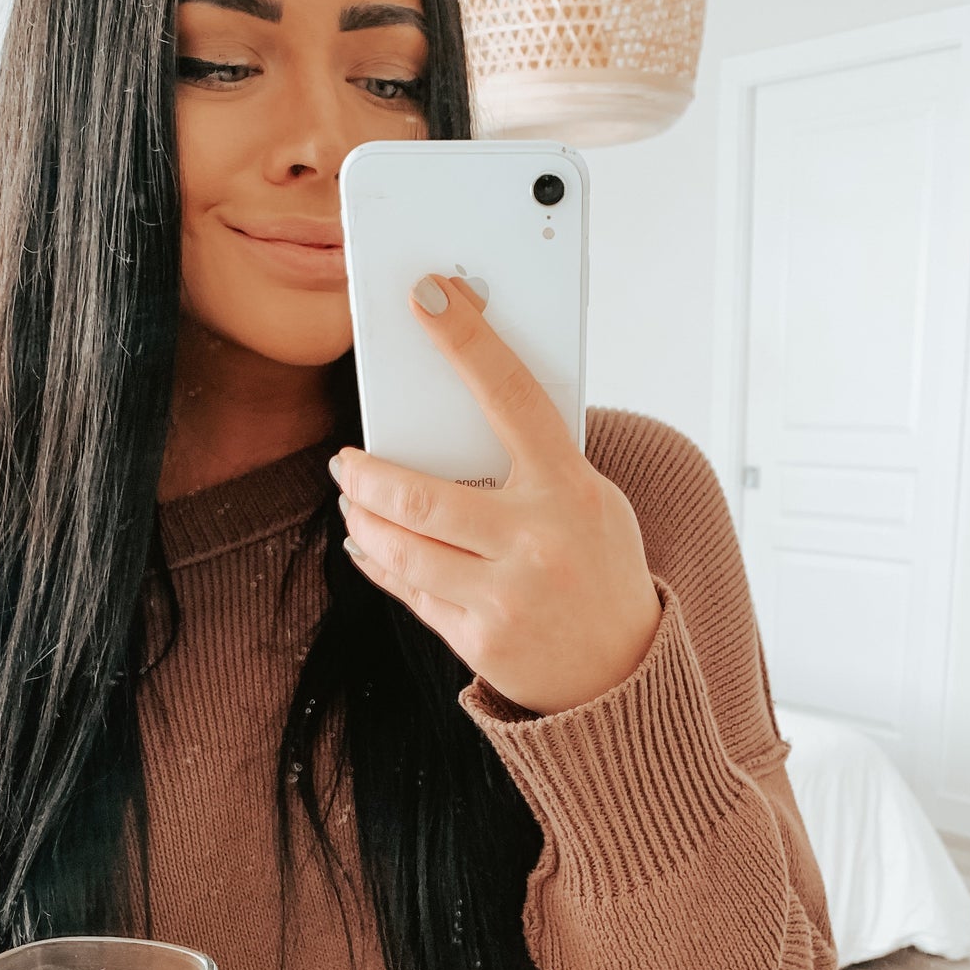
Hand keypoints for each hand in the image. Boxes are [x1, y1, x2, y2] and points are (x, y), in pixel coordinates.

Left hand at [331, 272, 663, 716]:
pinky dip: (380, 564)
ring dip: (362, 519)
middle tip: (345, 460)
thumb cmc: (600, 569)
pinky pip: (409, 592)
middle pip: (419, 495)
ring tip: (353, 502)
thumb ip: (535, 465)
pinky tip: (368, 545)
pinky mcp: (478, 640)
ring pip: (400, 548)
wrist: (623, 675)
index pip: (511, 396)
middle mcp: (535, 542)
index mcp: (570, 489)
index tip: (428, 294)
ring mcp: (504, 597)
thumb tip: (459, 415)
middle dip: (365, 474)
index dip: (467, 340)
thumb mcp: (591, 502)